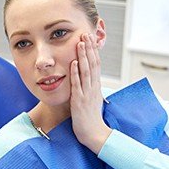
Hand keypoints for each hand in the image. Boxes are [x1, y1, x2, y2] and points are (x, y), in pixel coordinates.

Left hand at [70, 33, 110, 153]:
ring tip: (80, 43)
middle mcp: (93, 88)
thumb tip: (88, 79)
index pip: (96, 65)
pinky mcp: (79, 101)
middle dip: (89, 49)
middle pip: (92, 64)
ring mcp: (87, 94)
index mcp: (96, 87)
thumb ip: (89, 89)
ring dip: (82, 56)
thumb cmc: (91, 119)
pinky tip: (72, 63)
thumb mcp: (91, 100)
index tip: (90, 39)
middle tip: (85, 34)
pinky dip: (75, 73)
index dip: (93, 51)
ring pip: (86, 71)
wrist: (94, 134)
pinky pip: (77, 85)